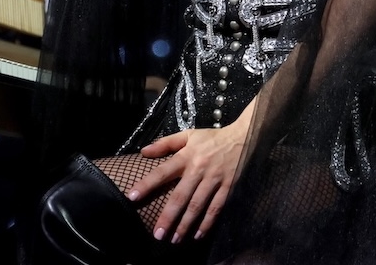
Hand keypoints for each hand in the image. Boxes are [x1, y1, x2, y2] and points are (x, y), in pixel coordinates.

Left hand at [126, 118, 249, 242]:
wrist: (244, 137)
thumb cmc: (212, 138)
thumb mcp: (188, 135)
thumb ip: (165, 143)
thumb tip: (143, 151)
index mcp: (186, 156)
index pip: (162, 172)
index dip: (147, 184)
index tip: (132, 197)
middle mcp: (198, 169)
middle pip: (180, 196)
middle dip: (168, 216)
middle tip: (157, 234)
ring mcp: (214, 180)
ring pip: (197, 206)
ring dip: (185, 224)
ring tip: (175, 239)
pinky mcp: (228, 188)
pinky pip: (216, 208)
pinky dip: (207, 223)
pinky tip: (198, 235)